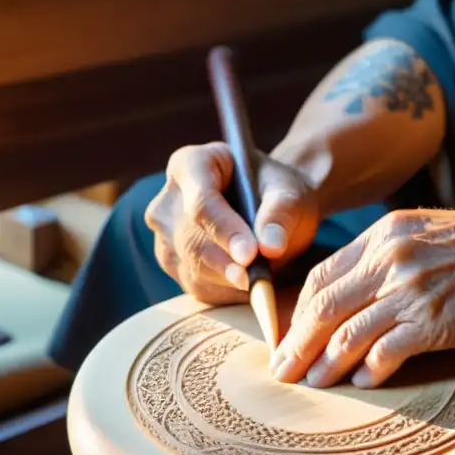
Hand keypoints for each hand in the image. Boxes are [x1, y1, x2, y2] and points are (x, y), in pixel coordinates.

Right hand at [144, 142, 321, 304]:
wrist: (271, 206)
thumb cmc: (278, 191)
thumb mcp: (290, 193)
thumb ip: (280, 214)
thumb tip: (270, 247)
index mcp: (192, 164)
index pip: (201, 201)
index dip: (224, 230)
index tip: (250, 255)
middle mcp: (168, 198)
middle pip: (190, 239)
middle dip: (226, 263)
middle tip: (258, 280)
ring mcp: (165, 232)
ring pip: (191, 266)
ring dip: (228, 280)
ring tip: (262, 278)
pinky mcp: (172, 261)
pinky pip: (195, 285)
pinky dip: (225, 291)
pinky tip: (249, 284)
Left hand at [269, 205, 454, 388]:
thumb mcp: (416, 228)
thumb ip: (380, 251)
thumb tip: (344, 284)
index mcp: (380, 236)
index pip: (321, 276)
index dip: (297, 311)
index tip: (290, 333)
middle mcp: (388, 262)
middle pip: (323, 309)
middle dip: (296, 344)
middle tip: (283, 369)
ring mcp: (408, 293)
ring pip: (347, 335)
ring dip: (325, 364)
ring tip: (314, 382)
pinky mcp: (430, 323)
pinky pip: (385, 353)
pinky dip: (368, 371)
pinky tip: (362, 382)